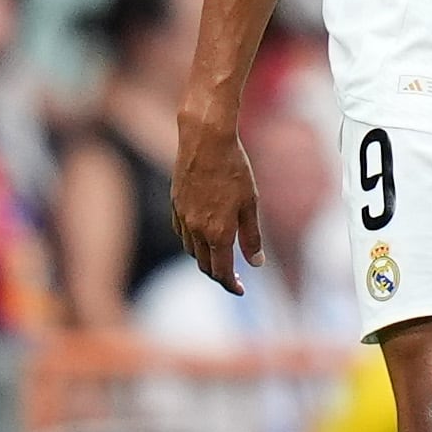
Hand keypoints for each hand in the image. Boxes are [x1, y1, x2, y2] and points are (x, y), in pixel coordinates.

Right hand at [171, 107, 262, 295]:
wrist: (205, 142)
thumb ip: (251, 237)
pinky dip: (192, 243)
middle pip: (204, 265)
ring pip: (191, 251)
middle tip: (233, 278)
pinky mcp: (175, 206)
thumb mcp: (250, 204)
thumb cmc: (234, 169)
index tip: (240, 290)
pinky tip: (203, 237)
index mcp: (218, 232)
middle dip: (219, 275)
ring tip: (221, 258)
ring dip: (205, 259)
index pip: (222, 271)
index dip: (231, 284)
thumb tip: (256, 263)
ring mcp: (182, 218)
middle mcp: (196, 230)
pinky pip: (181, 234)